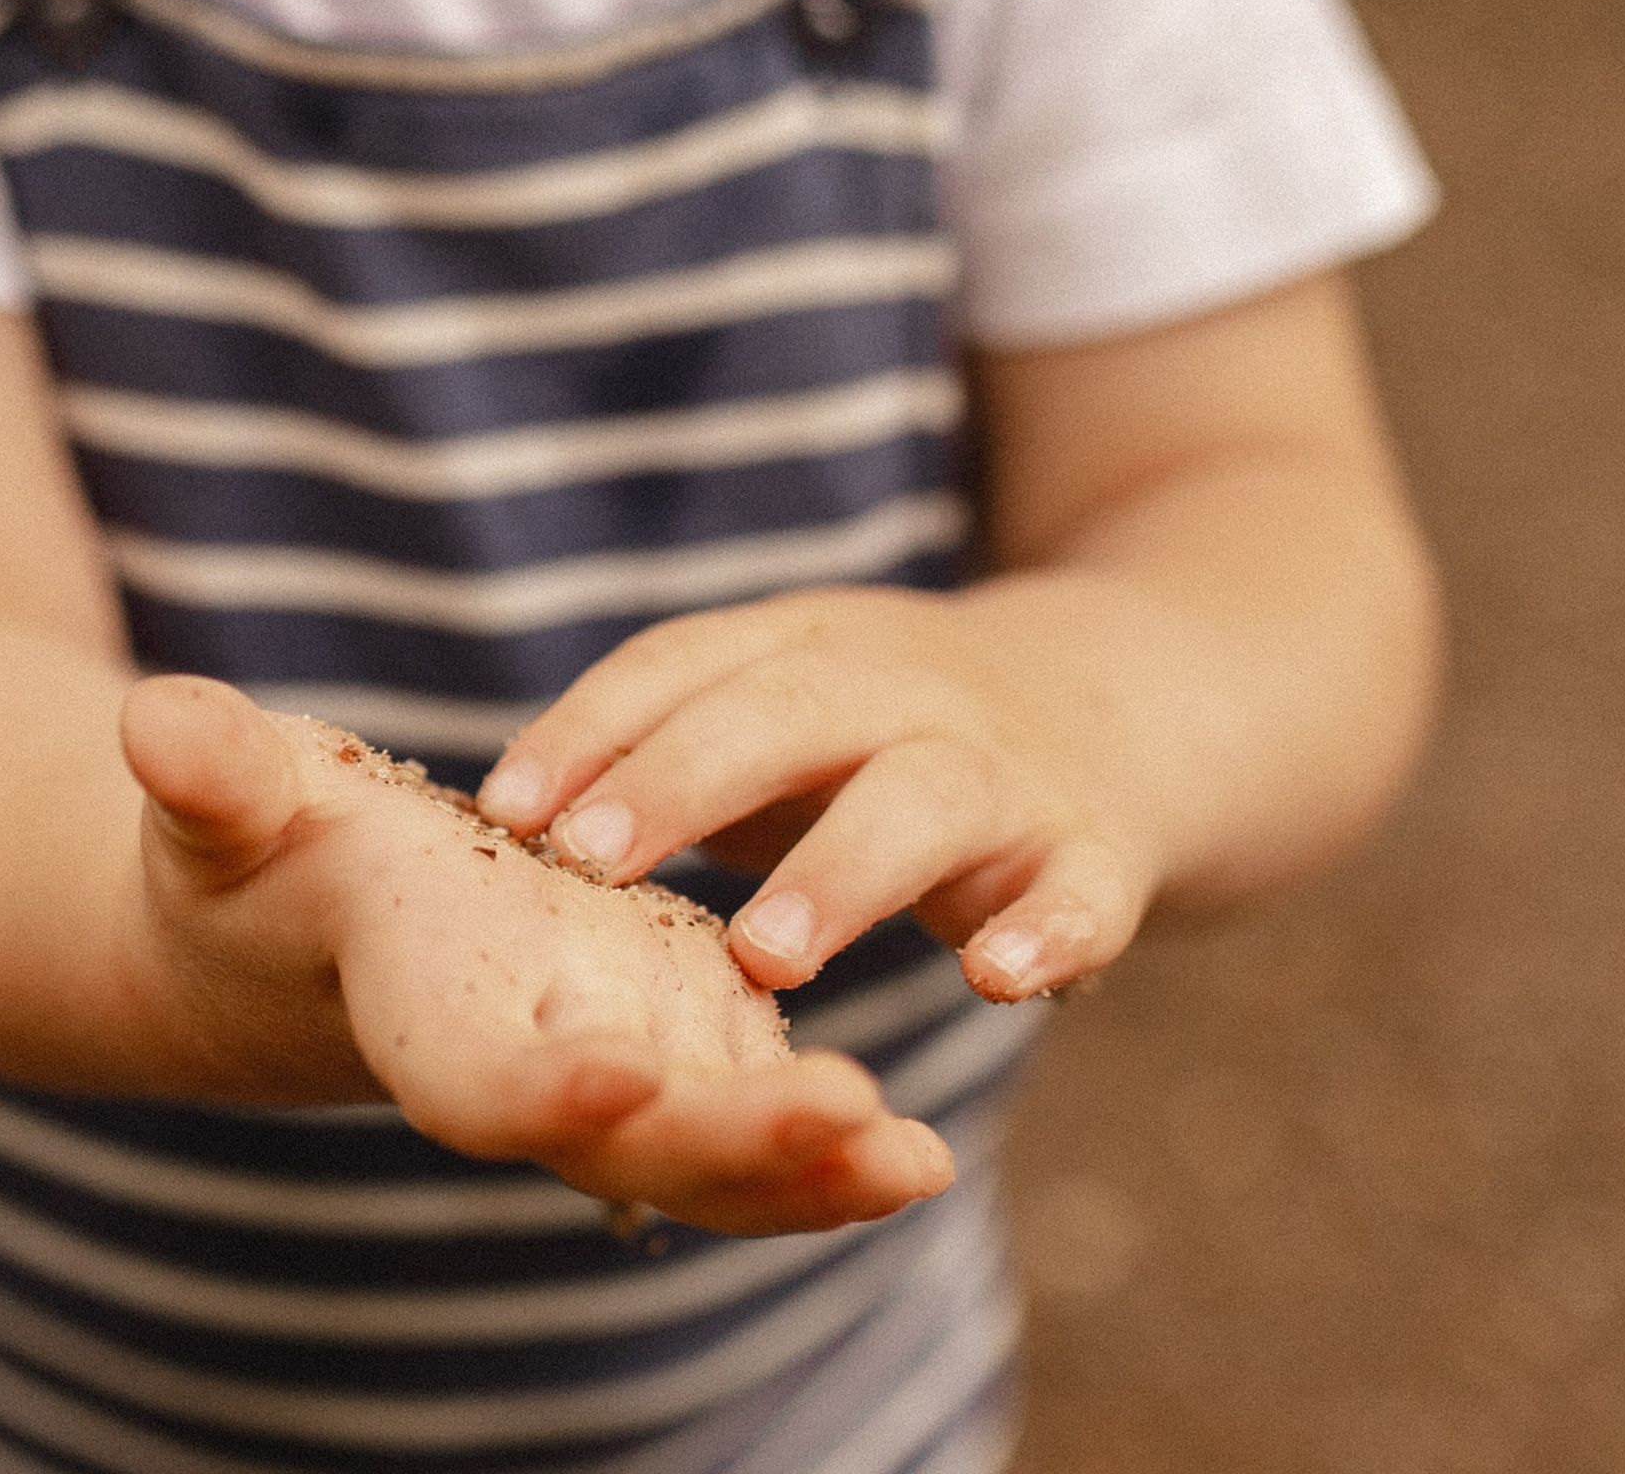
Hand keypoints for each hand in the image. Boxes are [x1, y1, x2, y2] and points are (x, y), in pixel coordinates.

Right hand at [121, 675, 954, 1234]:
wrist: (296, 924)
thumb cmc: (251, 854)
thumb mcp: (232, 805)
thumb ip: (211, 776)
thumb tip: (154, 723)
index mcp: (415, 1010)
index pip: (477, 1080)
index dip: (544, 1087)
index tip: (624, 1074)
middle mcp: (516, 1071)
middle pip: (628, 1140)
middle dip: (736, 1139)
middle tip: (853, 1119)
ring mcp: (596, 1070)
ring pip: (706, 1155)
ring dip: (808, 1167)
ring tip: (914, 1159)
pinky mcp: (653, 1046)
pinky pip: (744, 1121)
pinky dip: (825, 1152)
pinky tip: (915, 1156)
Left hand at [473, 584, 1164, 1005]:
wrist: (1128, 700)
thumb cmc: (889, 732)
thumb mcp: (780, 710)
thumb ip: (666, 751)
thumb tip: (496, 826)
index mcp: (807, 646)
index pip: (681, 665)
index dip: (590, 730)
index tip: (501, 809)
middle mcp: (902, 688)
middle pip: (786, 712)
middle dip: (681, 779)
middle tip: (588, 864)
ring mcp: (1006, 767)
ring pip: (923, 797)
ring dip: (840, 869)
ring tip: (764, 953)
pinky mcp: (1098, 851)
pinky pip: (1080, 888)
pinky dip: (1047, 931)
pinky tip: (995, 979)